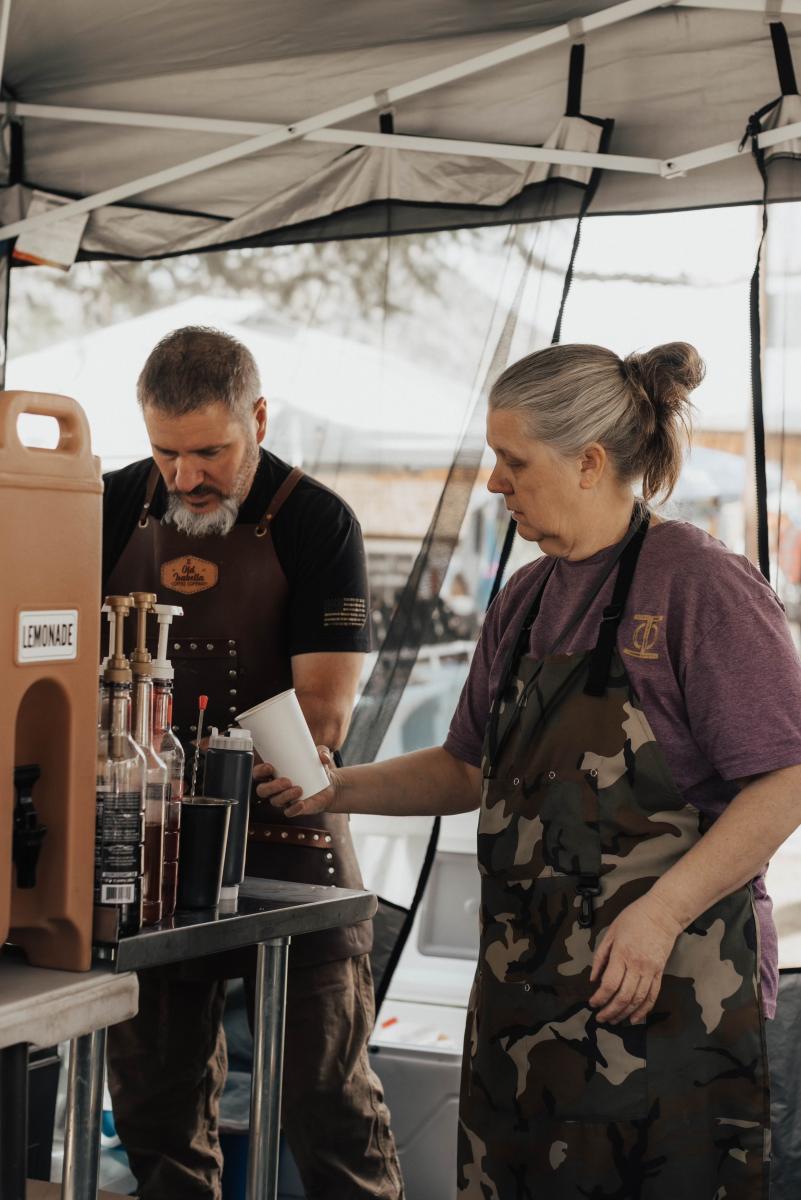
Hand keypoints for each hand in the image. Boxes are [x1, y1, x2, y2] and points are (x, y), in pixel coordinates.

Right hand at [253, 746, 338, 818]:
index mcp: (274, 774)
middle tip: (286, 781)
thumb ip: (322, 751)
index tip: (269, 766)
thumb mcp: (320, 756)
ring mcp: (284, 800)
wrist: (331, 787)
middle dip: (271, 786)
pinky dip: (294, 809)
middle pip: (262, 790)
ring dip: (284, 796)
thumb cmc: (318, 769)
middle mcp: (275, 788)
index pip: (258, 774)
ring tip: (298, 789)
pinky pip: (289, 812)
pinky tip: (301, 803)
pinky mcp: (295, 809)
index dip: (259, 771)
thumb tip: (324, 757)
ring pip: (275, 801)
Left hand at [589, 892, 681, 1024]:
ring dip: (625, 1013)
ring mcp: (650, 970)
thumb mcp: (611, 932)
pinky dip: (644, 1010)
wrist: (663, 913)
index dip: (600, 998)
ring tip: (615, 1020)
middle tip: (601, 1018)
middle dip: (610, 1011)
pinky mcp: (660, 972)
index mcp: (622, 954)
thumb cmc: (634, 918)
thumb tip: (593, 979)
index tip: (592, 1004)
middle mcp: (637, 965)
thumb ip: (600, 956)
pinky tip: (635, 1018)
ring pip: (638, 1000)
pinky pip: (652, 995)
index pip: (610, 984)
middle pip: (623, 996)